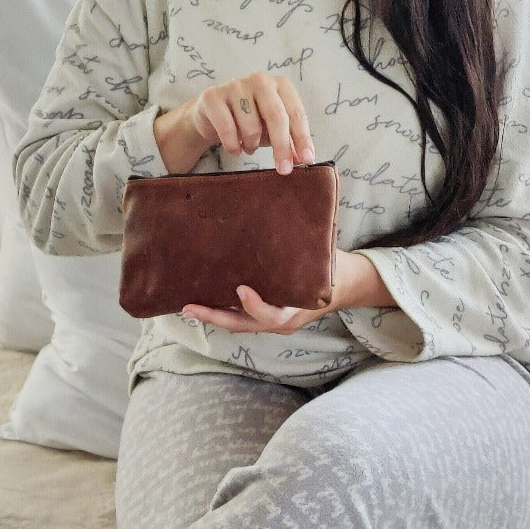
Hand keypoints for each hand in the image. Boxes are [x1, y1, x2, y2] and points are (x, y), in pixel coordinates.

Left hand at [181, 251, 397, 333]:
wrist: (342, 286)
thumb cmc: (331, 266)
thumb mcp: (325, 254)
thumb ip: (314, 239)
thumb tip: (304, 204)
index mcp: (296, 308)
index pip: (271, 315)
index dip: (255, 305)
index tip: (240, 289)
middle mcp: (281, 320)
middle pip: (244, 325)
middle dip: (215, 317)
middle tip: (190, 308)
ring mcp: (271, 321)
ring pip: (238, 322)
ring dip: (213, 314)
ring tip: (187, 303)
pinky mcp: (264, 316)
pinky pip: (240, 317)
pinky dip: (222, 309)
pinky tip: (203, 296)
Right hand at [188, 72, 313, 173]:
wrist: (212, 114)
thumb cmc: (250, 119)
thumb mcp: (273, 129)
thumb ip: (289, 142)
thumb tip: (303, 159)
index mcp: (280, 84)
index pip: (295, 113)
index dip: (302, 138)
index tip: (307, 160)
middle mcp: (259, 80)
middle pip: (276, 116)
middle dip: (282, 146)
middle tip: (284, 170)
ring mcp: (235, 86)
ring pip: (251, 127)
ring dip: (252, 145)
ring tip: (249, 146)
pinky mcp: (212, 96)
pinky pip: (227, 129)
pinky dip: (233, 146)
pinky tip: (234, 148)